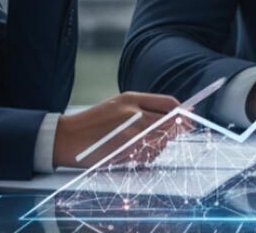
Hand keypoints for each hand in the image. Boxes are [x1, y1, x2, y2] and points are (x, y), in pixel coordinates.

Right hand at [52, 92, 186, 168]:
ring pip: (160, 140)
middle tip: (171, 138)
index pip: (169, 103)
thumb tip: (173, 118)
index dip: (184, 113)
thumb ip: (143, 110)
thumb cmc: (92, 124)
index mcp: (130, 98)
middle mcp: (131, 111)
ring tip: (144, 148)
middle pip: (169, 123)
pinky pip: (147, 155)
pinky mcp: (122, 149)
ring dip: (159, 147)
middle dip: (174, 132)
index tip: (191, 120)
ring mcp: (128, 130)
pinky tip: (136, 156)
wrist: (64, 137)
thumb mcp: (117, 107)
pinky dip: (147, 158)